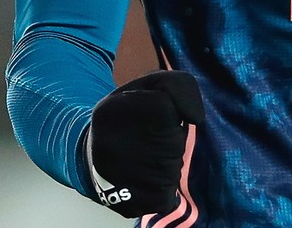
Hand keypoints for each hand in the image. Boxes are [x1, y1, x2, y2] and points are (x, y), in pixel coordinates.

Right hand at [86, 70, 203, 215]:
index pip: (164, 105)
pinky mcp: (129, 204)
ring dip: (167, 161)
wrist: (94, 159)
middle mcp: (109, 145)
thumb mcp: (148, 87)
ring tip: (143, 157)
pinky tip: (145, 178)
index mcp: (111, 110)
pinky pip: (169, 193)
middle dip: (170, 137)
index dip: (169, 109)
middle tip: (147, 137)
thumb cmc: (131, 117)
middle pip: (173, 140)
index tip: (153, 113)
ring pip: (173, 167)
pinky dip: (164, 186)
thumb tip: (196, 119)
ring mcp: (117, 178)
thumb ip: (179, 86)